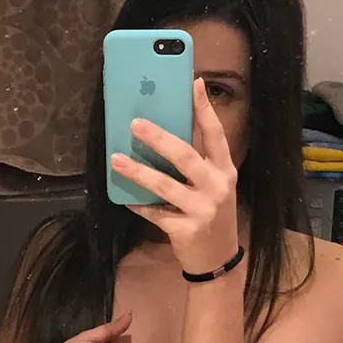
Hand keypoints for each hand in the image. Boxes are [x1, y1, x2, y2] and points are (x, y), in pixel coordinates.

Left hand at [109, 78, 241, 275]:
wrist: (218, 260)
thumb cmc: (211, 216)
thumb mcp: (213, 186)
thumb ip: (197, 163)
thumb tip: (164, 132)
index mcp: (225, 170)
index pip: (215, 134)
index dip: (204, 108)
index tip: (193, 82)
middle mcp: (217, 187)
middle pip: (186, 156)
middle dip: (159, 138)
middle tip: (135, 124)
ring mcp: (202, 209)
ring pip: (165, 185)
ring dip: (138, 171)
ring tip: (116, 160)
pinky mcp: (186, 230)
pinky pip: (155, 213)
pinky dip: (138, 204)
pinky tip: (123, 197)